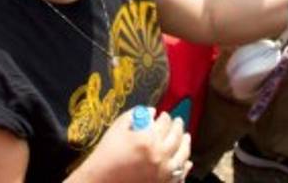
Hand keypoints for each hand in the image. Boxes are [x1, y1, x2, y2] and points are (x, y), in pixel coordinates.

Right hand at [72, 109, 190, 182]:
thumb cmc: (107, 153)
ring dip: (186, 144)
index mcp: (148, 140)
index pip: (164, 123)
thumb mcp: (117, 129)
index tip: (164, 115)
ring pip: (183, 156)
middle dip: (178, 127)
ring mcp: (164, 173)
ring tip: (186, 137)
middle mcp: (160, 156)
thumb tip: (152, 111)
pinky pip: (180, 175)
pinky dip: (185, 167)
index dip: (165, 117)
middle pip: (176, 137)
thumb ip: (135, 116)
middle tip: (178, 121)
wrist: (101, 180)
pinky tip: (186, 161)